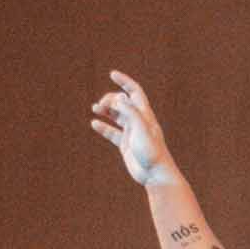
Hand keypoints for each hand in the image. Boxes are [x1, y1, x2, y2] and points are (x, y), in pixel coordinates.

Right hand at [89, 70, 180, 186]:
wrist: (155, 174)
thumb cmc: (152, 151)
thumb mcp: (141, 129)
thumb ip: (130, 112)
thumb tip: (119, 97)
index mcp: (145, 114)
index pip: (134, 92)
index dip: (124, 81)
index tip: (112, 74)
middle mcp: (139, 121)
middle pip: (123, 103)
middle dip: (110, 99)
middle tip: (100, 105)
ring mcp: (132, 133)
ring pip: (116, 116)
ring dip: (106, 110)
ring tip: (95, 108)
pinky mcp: (126, 145)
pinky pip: (112, 132)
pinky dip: (103, 127)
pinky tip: (94, 124)